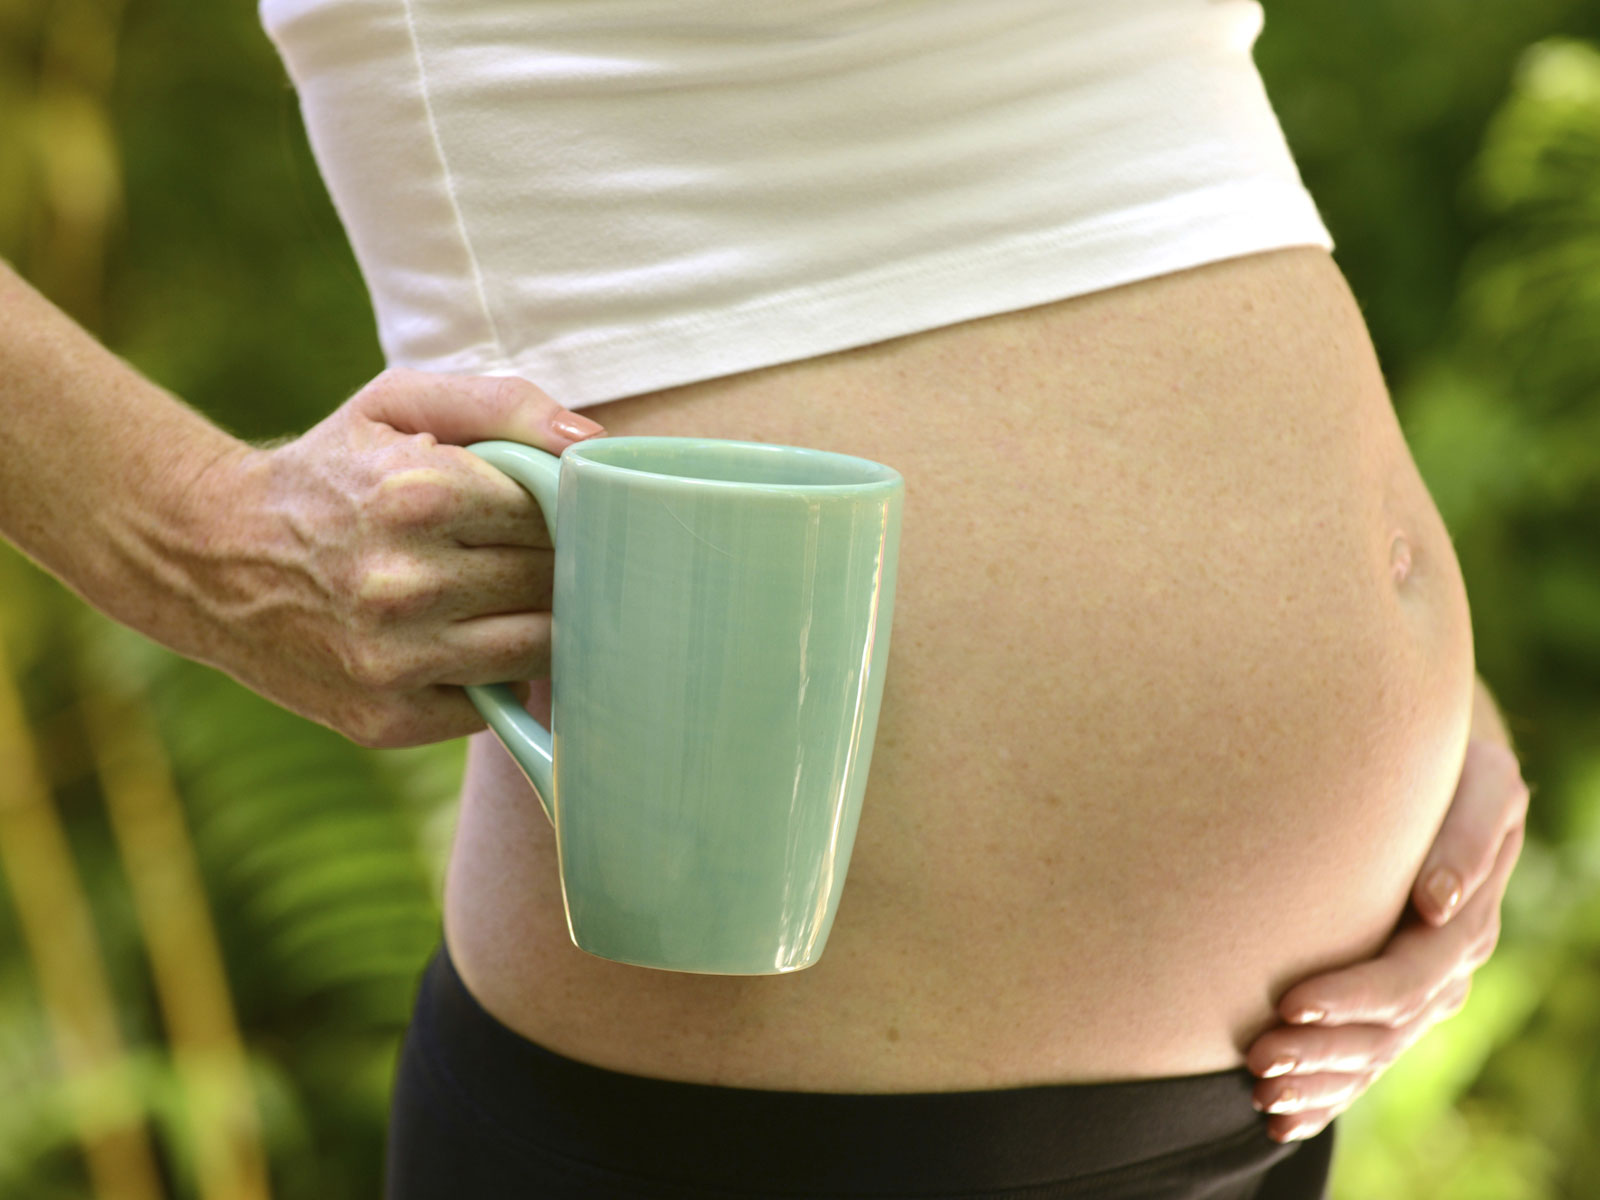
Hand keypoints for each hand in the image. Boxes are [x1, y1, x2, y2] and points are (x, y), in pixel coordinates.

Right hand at [192, 367, 605, 747]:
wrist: (209, 557)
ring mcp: (394, 660)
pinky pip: (493, 702)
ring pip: (538, 651)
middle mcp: (406, 583)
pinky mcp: (386, 717)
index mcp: (417, 494)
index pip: (553, 513)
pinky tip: (472, 643)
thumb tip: (591, 441)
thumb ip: (501, 405)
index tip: (550, 509)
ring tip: (517, 599)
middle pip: (551, 582)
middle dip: (557, 566)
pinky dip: (498, 677)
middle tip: (536, 554)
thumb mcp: (396, 406)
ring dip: (544, 626)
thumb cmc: (328, 472)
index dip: (562, 510)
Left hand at [1244, 737, 1529, 1142]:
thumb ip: (1466, 835)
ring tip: (1261, 1091)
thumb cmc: (1446, 764)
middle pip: (1385, 1028)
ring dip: (1317, 1079)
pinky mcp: (1391, 999)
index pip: (1407, 977)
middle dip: (1321, 1048)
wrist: (1442, 772)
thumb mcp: (1478, 780)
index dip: (1351, 996)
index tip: (1291, 1002)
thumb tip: (1436, 901)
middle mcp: (1446, 964)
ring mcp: (1422, 989)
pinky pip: (1364, 1060)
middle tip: (1258, 1056)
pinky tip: (1280, 1117)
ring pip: (1372, 1053)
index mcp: (1464, 921)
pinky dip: (1324, 1093)